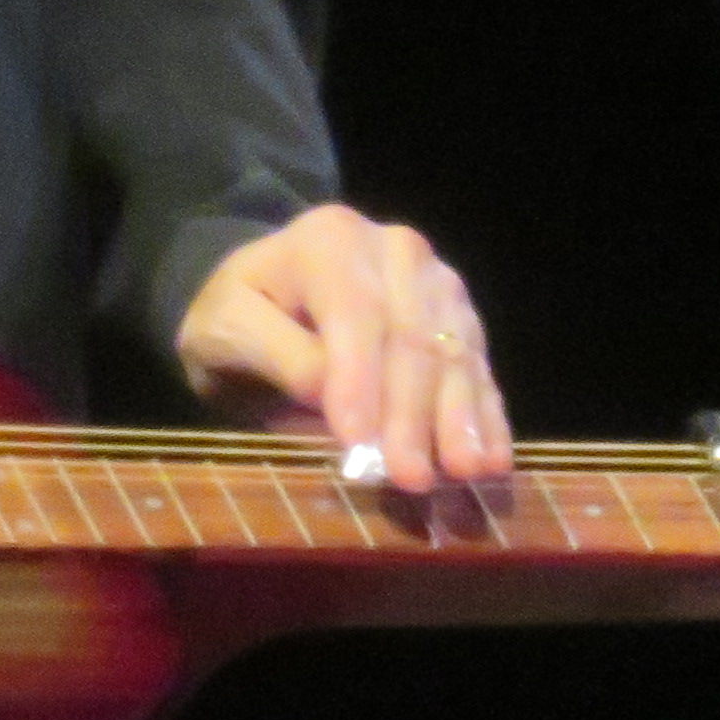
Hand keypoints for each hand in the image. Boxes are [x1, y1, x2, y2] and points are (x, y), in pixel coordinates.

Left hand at [174, 205, 509, 493]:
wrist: (270, 288)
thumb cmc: (240, 314)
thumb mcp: (227, 327)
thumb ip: (279, 355)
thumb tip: (332, 395)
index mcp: (329, 241)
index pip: (354, 314)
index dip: (360, 382)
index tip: (359, 445)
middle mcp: (394, 249)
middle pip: (413, 335)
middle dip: (413, 414)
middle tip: (413, 478)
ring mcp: (435, 279)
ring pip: (454, 350)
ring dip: (461, 417)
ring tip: (466, 472)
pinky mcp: (458, 313)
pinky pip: (476, 363)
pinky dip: (485, 413)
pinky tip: (492, 457)